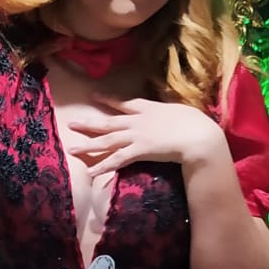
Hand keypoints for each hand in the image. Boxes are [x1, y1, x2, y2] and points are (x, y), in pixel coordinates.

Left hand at [68, 98, 225, 175]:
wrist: (197, 134)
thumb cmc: (195, 123)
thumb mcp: (178, 111)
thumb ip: (168, 114)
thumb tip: (169, 115)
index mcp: (148, 108)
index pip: (124, 102)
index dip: (107, 100)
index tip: (93, 96)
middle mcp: (137, 120)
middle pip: (108, 122)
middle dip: (88, 123)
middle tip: (71, 124)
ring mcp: (136, 135)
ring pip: (106, 140)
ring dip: (88, 146)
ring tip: (72, 150)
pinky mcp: (139, 150)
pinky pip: (117, 159)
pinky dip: (103, 166)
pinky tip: (91, 172)